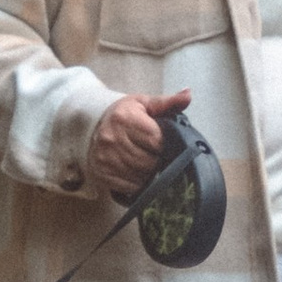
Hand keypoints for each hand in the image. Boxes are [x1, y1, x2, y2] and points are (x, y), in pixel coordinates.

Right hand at [87, 87, 190, 201]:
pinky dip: (140, 184)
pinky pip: (130, 186)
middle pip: (149, 161)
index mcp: (125, 119)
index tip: (168, 146)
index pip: (156, 141)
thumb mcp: (144, 104)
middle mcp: (112, 139)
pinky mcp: (103, 174)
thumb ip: (168, 102)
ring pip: (141, 176)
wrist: (94, 127)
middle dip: (160, 162)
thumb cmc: (124, 115)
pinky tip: (140, 174)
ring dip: (151, 174)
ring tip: (152, 166)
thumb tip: (188, 95)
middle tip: (162, 158)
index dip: (167, 146)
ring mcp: (106, 158)